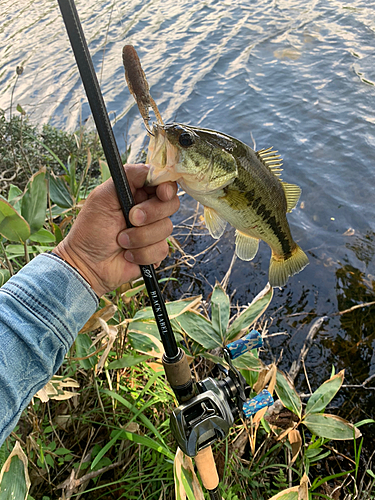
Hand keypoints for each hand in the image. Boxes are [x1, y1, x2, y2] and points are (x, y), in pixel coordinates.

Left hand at [53, 164, 179, 296]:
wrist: (87, 263)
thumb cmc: (90, 229)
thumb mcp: (103, 195)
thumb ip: (128, 176)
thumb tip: (152, 169)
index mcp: (138, 193)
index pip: (164, 183)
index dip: (166, 187)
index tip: (161, 194)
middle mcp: (149, 210)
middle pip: (171, 204)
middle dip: (151, 214)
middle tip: (130, 219)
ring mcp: (154, 232)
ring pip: (166, 229)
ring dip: (140, 237)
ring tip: (120, 240)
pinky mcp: (155, 251)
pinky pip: (161, 250)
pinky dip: (142, 253)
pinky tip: (127, 254)